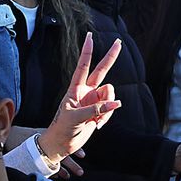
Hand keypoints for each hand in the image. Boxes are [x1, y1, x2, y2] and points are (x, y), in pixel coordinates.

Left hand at [38, 35, 121, 162]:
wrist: (62, 143)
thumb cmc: (62, 129)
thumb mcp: (76, 118)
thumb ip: (95, 110)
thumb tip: (116, 103)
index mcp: (75, 89)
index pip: (83, 67)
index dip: (87, 52)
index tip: (90, 37)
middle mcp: (86, 92)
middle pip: (101, 70)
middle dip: (110, 57)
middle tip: (119, 42)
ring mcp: (93, 100)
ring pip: (110, 94)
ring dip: (108, 108)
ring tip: (96, 121)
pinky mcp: (99, 111)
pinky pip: (111, 108)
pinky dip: (107, 117)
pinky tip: (98, 125)